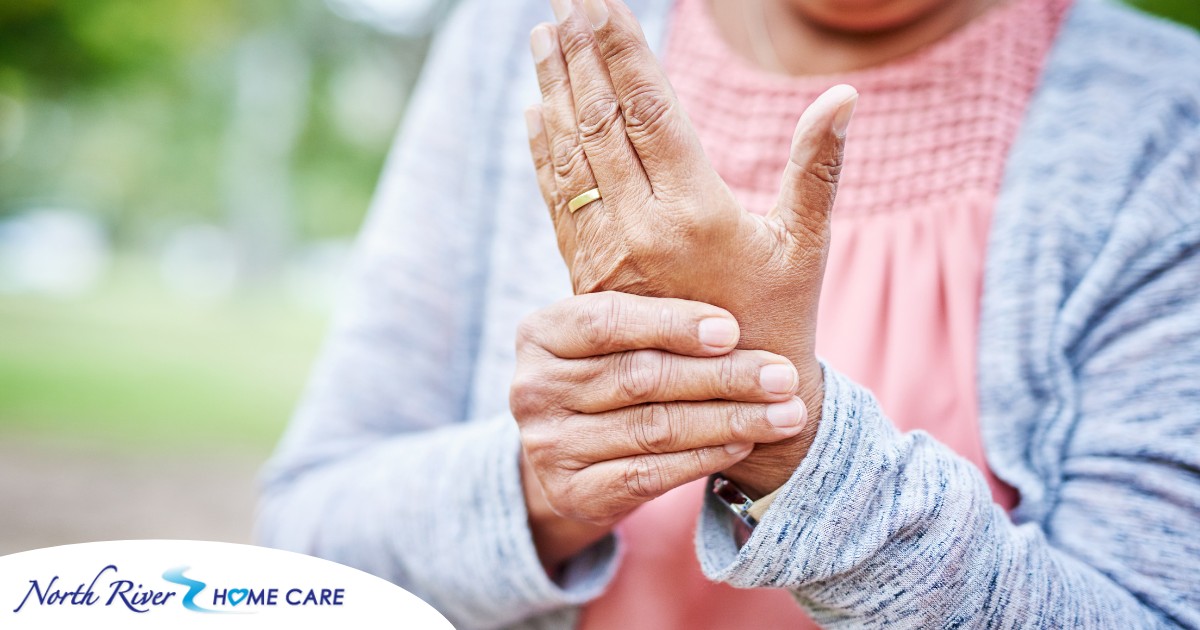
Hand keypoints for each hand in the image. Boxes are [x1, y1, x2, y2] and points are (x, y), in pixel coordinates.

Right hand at [511, 292, 806, 570]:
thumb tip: (739, 232)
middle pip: (639, 377)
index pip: (607, 321)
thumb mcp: (619, 332)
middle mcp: (532, 388)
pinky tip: (746, 441)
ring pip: (653, 429)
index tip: (733, 329)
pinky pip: (651, 474)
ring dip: (730, 419)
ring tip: (786, 412)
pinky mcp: (572, 492)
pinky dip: (705, 457)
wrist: (575, 460)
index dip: (672, 323)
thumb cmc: (616, 373)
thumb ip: (657, 301)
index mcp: (539, 332)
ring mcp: (547, 445)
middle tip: (782, 375)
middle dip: (721, 376)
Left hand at [524, 0, 856, 495]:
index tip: (599, 1)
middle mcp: (642, 227)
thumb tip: (843, 97)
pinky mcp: (588, 275)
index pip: (650, 109)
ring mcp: (607, 253)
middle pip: (601, 121)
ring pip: (573, 156)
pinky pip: (559, 201)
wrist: (732, 405)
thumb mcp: (806, 243)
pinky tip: (536, 112)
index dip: (623, 50)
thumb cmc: (783, 317)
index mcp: (697, 211)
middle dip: (580, 54)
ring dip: (554, 92)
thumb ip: (817, 167)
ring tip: (543, 38)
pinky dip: (545, 152)